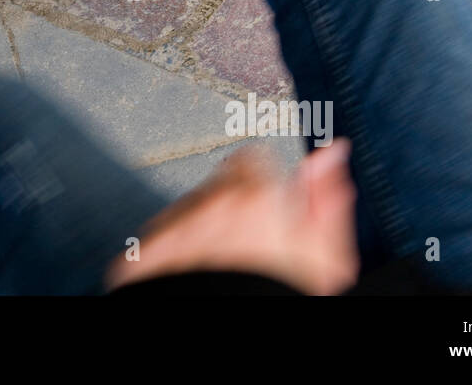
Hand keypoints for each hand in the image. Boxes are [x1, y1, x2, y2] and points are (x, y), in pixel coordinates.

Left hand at [105, 138, 359, 294]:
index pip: (254, 158)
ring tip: (221, 268)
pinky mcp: (141, 255)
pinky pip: (155, 242)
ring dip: (200, 231)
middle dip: (231, 210)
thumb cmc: (279, 294)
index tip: (269, 207)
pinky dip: (170, 256)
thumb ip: (327, 197)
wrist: (227, 317)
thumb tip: (330, 153)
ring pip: (186, 214)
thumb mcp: (326, 256)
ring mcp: (171, 228)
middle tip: (248, 248)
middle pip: (217, 187)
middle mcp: (208, 202)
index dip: (265, 185)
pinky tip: (195, 277)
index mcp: (257, 195)